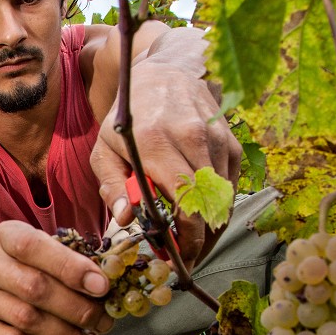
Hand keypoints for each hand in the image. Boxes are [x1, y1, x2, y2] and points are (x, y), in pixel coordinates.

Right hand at [0, 222, 116, 334]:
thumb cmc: (4, 266)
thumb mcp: (25, 250)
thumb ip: (60, 259)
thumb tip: (102, 284)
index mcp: (3, 237)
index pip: (34, 248)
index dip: (71, 267)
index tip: (102, 286)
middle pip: (35, 289)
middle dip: (77, 308)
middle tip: (102, 321)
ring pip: (27, 320)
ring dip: (65, 334)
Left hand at [90, 63, 240, 264]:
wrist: (165, 73)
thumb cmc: (128, 118)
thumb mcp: (104, 148)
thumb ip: (111, 185)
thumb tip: (125, 219)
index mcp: (155, 143)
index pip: (183, 203)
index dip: (186, 239)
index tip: (178, 261)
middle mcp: (192, 139)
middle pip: (207, 207)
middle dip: (200, 242)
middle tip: (186, 261)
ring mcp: (216, 139)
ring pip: (223, 200)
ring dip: (211, 228)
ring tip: (193, 244)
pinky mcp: (230, 142)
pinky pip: (231, 186)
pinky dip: (219, 208)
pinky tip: (203, 219)